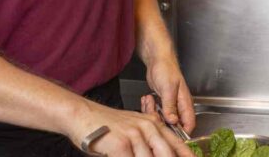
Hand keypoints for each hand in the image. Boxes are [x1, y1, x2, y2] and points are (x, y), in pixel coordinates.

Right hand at [67, 100, 194, 156]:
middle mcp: (147, 128)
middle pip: (166, 153)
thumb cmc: (105, 126)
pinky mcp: (122, 144)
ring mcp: (135, 135)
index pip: (176, 143)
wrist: (82, 115)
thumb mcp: (132, 127)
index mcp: (153, 124)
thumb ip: (148, 140)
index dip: (186, 155)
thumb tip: (161, 152)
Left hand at [144, 55, 195, 133]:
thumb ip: (170, 106)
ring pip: (162, 119)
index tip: (170, 135)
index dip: (182, 132)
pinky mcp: (162, 103)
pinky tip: (147, 98)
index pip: (189, 123)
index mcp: (185, 103)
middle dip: (161, 121)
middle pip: (173, 124)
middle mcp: (179, 106)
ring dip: (153, 113)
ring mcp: (170, 105)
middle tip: (153, 112)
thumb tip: (173, 121)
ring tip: (149, 101)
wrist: (158, 60)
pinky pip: (156, 112)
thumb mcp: (168, 88)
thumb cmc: (166, 69)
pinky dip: (149, 108)